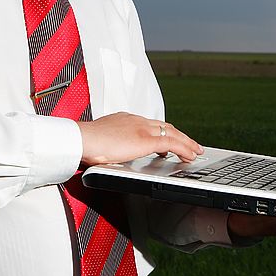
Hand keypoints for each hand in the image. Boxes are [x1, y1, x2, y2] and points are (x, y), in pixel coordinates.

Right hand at [77, 112, 202, 164]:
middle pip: (165, 126)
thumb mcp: (99, 141)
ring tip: (194, 151)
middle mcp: (136, 120)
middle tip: (190, 144)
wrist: (80, 139)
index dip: (162, 132)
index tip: (168, 138)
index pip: (150, 124)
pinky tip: (189, 156)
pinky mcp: (146, 140)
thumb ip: (107, 145)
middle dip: (179, 136)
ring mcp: (142, 129)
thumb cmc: (83, 143)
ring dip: (186, 143)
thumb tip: (105, 155)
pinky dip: (183, 149)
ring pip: (173, 133)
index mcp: (124, 119)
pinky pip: (172, 144)